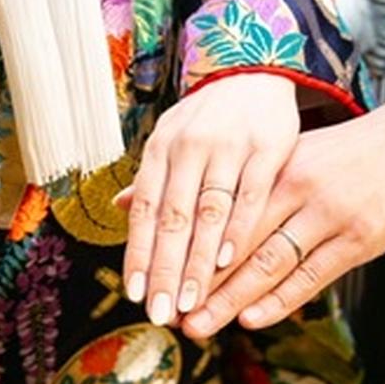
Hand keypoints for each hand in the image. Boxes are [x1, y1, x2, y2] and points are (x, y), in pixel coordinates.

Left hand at [119, 73, 299, 325]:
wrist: (255, 71)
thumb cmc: (208, 117)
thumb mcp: (172, 138)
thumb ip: (151, 178)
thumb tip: (116, 209)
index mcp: (161, 148)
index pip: (144, 209)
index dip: (138, 253)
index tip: (135, 293)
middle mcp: (189, 146)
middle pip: (173, 218)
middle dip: (166, 270)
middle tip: (161, 312)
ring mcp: (229, 146)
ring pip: (209, 212)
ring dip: (200, 262)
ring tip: (193, 301)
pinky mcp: (268, 147)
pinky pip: (251, 195)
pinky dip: (240, 230)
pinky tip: (231, 262)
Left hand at [181, 95, 384, 337]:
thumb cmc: (341, 154)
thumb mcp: (290, 155)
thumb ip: (243, 183)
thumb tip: (184, 196)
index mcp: (273, 168)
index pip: (221, 215)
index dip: (189, 249)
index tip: (160, 277)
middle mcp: (297, 190)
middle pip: (238, 243)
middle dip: (203, 283)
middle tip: (171, 314)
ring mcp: (329, 216)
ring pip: (271, 263)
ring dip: (232, 299)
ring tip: (201, 325)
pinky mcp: (359, 239)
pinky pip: (313, 275)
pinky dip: (281, 299)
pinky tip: (252, 318)